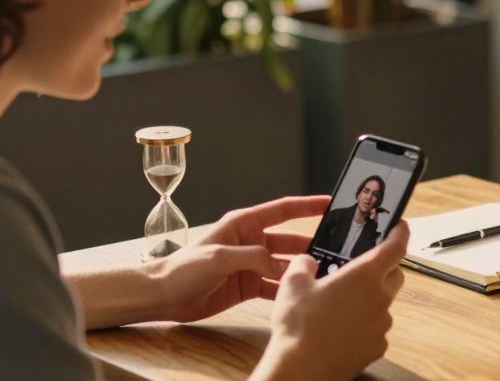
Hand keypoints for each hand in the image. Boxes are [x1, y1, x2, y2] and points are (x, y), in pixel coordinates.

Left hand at [149, 194, 331, 323]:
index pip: (282, 210)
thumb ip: (253, 257)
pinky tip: (299, 296)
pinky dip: (286, 291)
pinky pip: (274, 288)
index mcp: (244, 224)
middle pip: (289, 241)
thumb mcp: (219, 257)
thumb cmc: (184, 268)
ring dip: (300, 271)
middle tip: (335, 251)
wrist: (164, 296)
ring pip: (284, 265)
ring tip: (321, 276)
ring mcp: (251, 265)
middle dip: (310, 244)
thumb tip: (281, 265)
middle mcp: (251, 242)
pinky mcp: (248, 286)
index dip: (307, 206)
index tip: (330, 203)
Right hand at [257, 222, 409, 380]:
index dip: (400, 233)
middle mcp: (380, 297)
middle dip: (384, 268)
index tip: (400, 226)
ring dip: (371, 299)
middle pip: (395, 274)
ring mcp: (382, 324)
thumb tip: (308, 262)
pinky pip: (377, 328)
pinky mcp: (378, 346)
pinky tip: (343, 329)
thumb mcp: (293, 283)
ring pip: (384, 303)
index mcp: (365, 275)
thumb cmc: (298, 324)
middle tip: (361, 270)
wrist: (301, 368)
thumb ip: (304, 264)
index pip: (397, 246)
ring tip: (342, 305)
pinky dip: (365, 324)